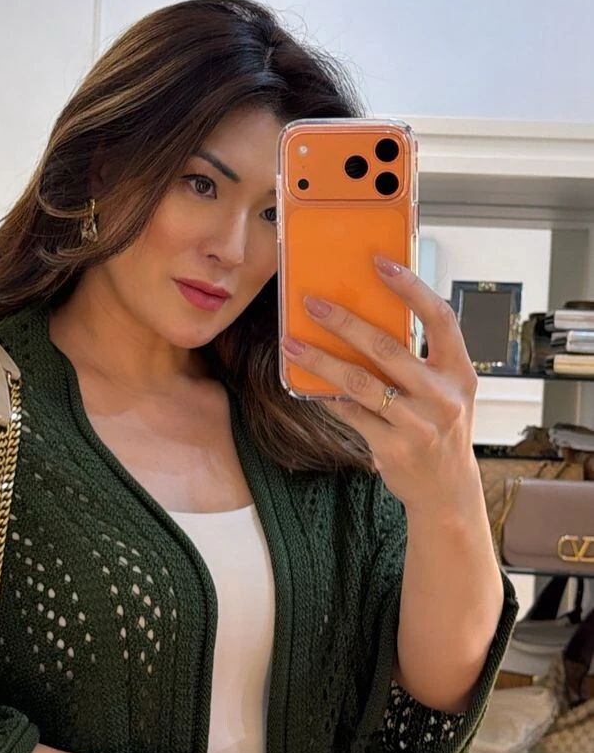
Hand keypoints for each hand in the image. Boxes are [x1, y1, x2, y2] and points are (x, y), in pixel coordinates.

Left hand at [282, 256, 481, 518]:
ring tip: (292, 344)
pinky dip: (327, 397)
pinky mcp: (393, 448)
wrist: (446, 489)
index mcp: (459, 371)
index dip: (411, 287)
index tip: (380, 263)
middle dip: (344, 322)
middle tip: (312, 304)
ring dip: (320, 361)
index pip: (440, 318)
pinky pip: (350, 414)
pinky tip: (307, 383)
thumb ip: (420, 360)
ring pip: (359, 383)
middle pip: (387, 348)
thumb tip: (367, 317)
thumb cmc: (441, 429)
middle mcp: (443, 396)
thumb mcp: (446, 390)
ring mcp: (418, 424)